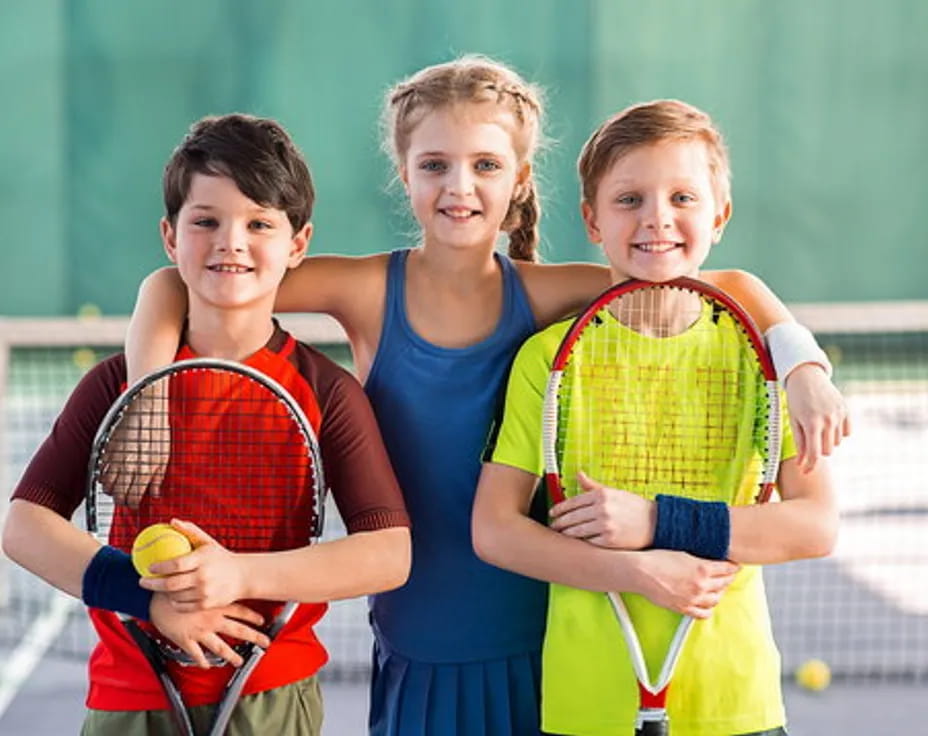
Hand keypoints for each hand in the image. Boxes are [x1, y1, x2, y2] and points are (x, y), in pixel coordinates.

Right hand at [100, 383, 169, 507]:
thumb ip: (158, 477)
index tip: (135, 504)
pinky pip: (100, 473)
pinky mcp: (106, 452)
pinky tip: (110, 477)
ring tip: (119, 488)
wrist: (143, 408)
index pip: (133, 498)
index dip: (134, 504)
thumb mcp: (164, 455)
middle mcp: (128, 469)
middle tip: (127, 498)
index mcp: (145, 471)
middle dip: (122, 500)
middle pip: (119, 496)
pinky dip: (103, 479)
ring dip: (112, 491)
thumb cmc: (157, 431)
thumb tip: (155, 495)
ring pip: (107, 487)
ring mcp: (115, 461)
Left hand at [140, 520, 246, 610]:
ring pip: (175, 596)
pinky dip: (174, 602)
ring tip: (158, 587)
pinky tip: (172, 596)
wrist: (242, 576)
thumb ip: (190, 531)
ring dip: (163, 593)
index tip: (149, 567)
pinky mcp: (206, 604)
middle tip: (142, 581)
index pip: (175, 564)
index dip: (160, 567)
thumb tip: (172, 521)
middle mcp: (203, 577)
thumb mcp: (207, 542)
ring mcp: (205, 592)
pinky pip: (183, 606)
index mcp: (202, 560)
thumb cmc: (221, 557)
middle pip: (171, 584)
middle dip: (152, 584)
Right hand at [149, 593, 268, 667]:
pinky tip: (206, 666)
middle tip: (265, 643)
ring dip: (231, 655)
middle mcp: (211, 619)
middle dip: (253, 637)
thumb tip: (222, 576)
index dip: (253, 616)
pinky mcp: (186, 640)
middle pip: (237, 630)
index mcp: (215, 605)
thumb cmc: (176, 586)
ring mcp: (199, 631)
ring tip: (239, 661)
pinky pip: (196, 654)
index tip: (262, 621)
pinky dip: (202, 661)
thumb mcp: (198, 581)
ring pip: (220, 647)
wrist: (156, 597)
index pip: (240, 611)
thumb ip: (211, 583)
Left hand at [548, 471, 654, 549]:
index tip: (552, 513)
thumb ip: (593, 486)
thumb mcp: (614, 492)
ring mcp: (605, 526)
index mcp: (601, 495)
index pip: (572, 502)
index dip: (559, 509)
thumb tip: (578, 474)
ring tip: (561, 535)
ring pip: (576, 531)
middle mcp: (602, 509)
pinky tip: (575, 543)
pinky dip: (581, 543)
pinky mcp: (609, 541)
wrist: (655, 523)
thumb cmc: (633, 507)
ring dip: (566, 534)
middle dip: (559, 523)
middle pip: (572, 518)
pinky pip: (588, 542)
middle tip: (553, 526)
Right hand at [633, 549, 738, 618]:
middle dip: (728, 578)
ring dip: (720, 592)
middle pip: (724, 583)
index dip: (733, 567)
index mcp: (703, 569)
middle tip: (728, 574)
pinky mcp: (684, 608)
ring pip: (717, 599)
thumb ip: (699, 560)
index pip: (727, 569)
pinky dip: (708, 608)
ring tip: (717, 587)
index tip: (735, 565)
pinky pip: (703, 613)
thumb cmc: (657, 559)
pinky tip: (707, 603)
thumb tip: (709, 563)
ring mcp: (694, 599)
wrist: (641, 572)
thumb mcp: (683, 553)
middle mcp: (701, 585)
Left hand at [784, 364, 850, 472]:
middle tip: (810, 442)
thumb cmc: (796, 399)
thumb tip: (801, 464)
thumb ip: (799, 442)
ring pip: (837, 442)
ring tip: (817, 429)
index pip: (815, 454)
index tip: (805, 472)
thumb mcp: (794, 420)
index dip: (810, 466)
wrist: (806, 376)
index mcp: (812, 424)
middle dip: (818, 451)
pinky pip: (847, 432)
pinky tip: (829, 425)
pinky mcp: (846, 410)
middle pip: (827, 451)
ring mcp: (839, 415)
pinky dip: (839, 433)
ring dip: (828, 441)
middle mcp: (828, 420)